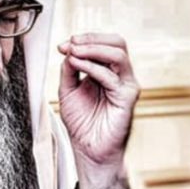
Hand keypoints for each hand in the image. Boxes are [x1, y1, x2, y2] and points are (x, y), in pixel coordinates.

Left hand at [57, 33, 139, 188]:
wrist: (88, 150)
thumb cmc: (82, 124)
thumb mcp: (68, 90)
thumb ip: (69, 69)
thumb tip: (69, 48)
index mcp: (107, 71)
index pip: (104, 44)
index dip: (84, 39)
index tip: (62, 45)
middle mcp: (119, 75)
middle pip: (117, 42)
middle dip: (92, 39)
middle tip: (71, 43)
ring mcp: (125, 85)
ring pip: (118, 54)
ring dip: (93, 48)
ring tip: (74, 51)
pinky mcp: (127, 97)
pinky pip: (112, 76)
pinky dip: (93, 67)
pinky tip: (78, 66)